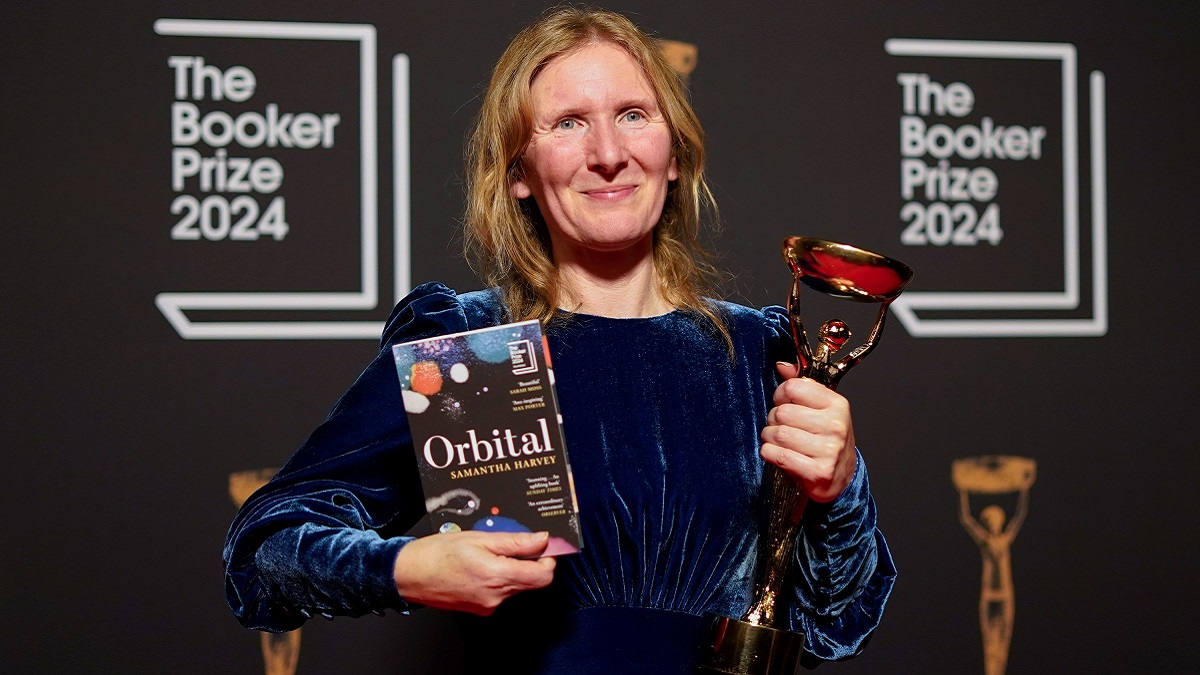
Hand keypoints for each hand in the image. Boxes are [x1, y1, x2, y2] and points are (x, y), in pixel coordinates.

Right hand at [392, 530, 556, 614]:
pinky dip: (498, 579)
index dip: (548, 559)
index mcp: (498, 576)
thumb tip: (541, 540)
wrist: (410, 575)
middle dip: (529, 562)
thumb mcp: (479, 538)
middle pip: (531, 582)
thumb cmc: (438, 553)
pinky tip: (480, 566)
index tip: (543, 545)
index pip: (543, 576)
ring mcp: (488, 606)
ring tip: (489, 553)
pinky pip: (501, 593)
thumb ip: (515, 542)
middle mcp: (496, 596)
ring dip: (512, 569)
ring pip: (516, 586)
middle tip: (514, 544)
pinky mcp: (480, 609)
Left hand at [760, 362, 857, 502]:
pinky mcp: (818, 472)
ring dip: (769, 438)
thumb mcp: (821, 409)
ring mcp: (828, 450)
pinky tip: (776, 454)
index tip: (783, 403)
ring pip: (778, 434)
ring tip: (777, 441)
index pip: (793, 387)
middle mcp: (835, 426)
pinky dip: (770, 454)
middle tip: (779, 427)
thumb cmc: (827, 439)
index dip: (781, 395)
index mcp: (837, 404)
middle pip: (782, 413)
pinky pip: (779, 455)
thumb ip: (801, 386)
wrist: (843, 477)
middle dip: (773, 420)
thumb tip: (782, 366)